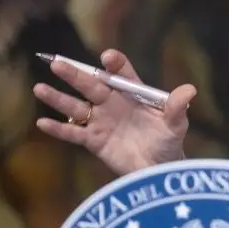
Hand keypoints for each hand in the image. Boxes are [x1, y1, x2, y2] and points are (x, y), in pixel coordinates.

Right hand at [33, 49, 196, 175]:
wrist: (158, 169)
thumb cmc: (168, 142)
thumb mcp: (176, 124)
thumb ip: (178, 107)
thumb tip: (189, 90)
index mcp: (134, 93)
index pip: (121, 73)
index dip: (115, 64)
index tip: (108, 58)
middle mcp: (113, 103)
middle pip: (91, 85)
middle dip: (75, 74)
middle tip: (57, 62)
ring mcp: (101, 121)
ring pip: (75, 106)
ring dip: (58, 98)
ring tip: (39, 87)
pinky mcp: (94, 141)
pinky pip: (73, 133)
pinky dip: (58, 129)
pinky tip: (42, 123)